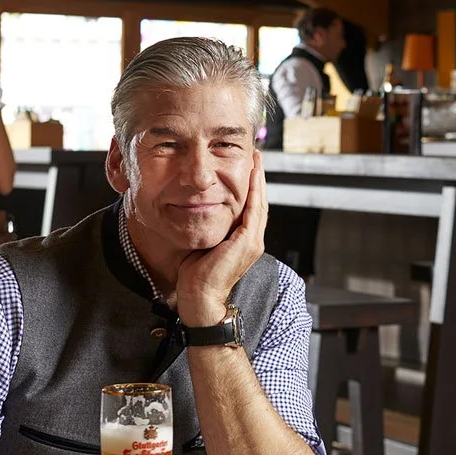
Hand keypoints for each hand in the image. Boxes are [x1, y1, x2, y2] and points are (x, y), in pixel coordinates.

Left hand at [176, 149, 266, 326]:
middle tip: (256, 156)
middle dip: (258, 178)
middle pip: (259, 203)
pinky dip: (254, 191)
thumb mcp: (205, 244)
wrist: (200, 298)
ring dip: (258, 180)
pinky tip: (252, 175)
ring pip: (259, 203)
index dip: (251, 187)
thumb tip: (199, 211)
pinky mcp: (247, 242)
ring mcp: (252, 242)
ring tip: (257, 160)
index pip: (251, 209)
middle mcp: (253, 241)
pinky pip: (253, 210)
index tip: (248, 168)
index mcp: (244, 243)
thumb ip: (210, 229)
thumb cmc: (196, 277)